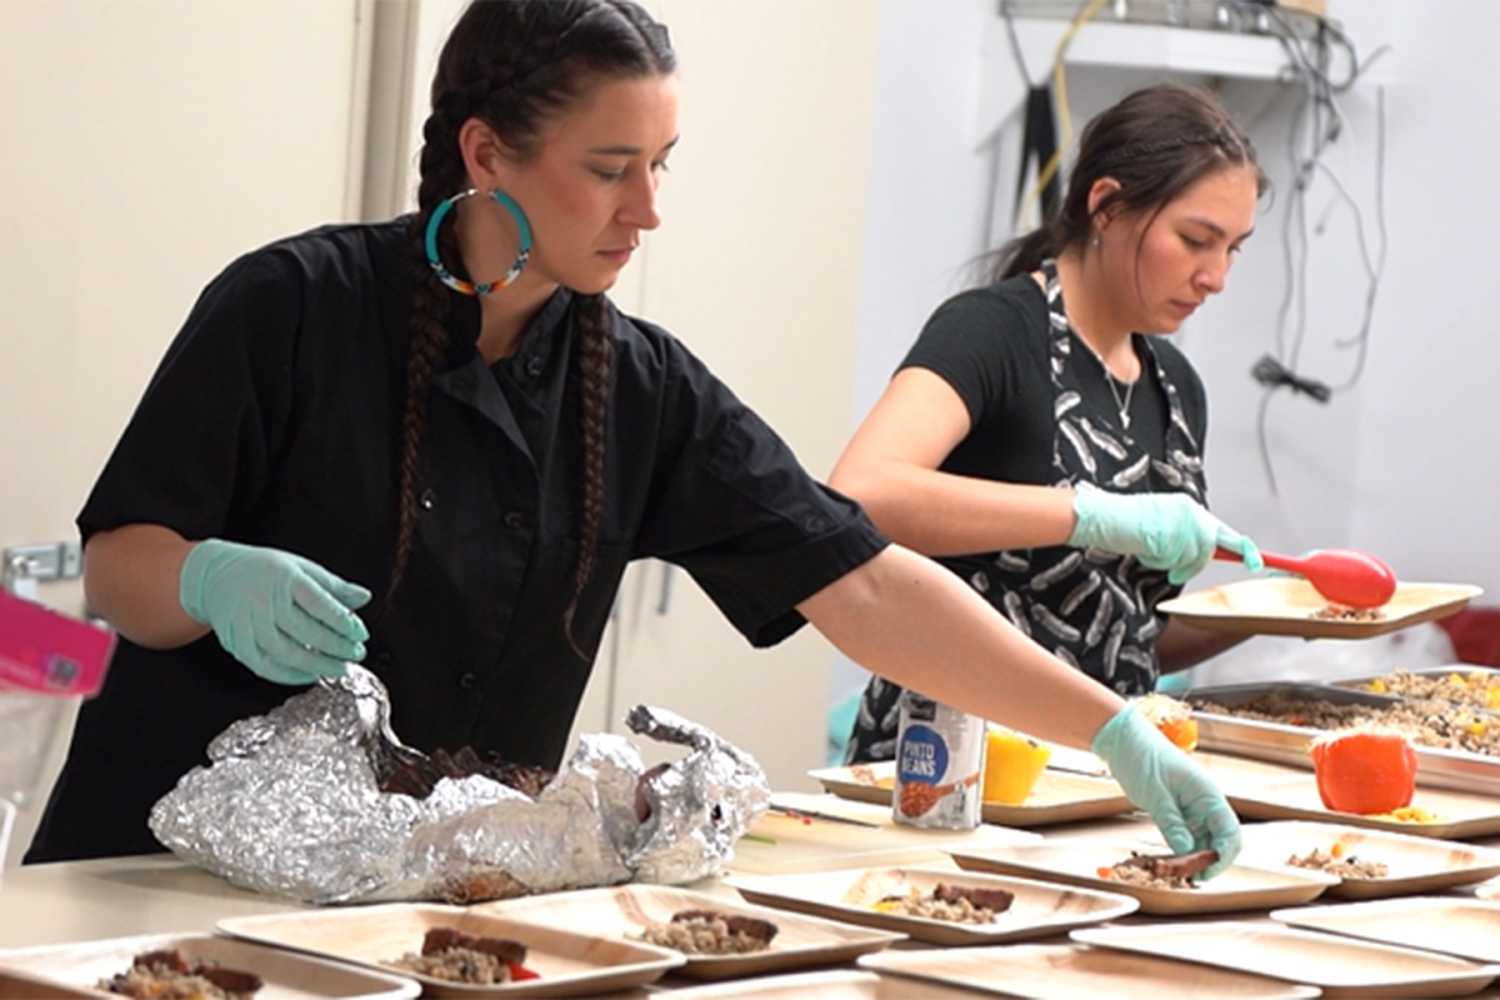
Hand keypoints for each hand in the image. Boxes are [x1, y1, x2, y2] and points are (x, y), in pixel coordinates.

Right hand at [179, 539, 370, 684]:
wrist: (215, 576)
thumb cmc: (265, 571)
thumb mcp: (301, 568)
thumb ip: (334, 586)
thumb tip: (364, 597)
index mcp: (284, 578)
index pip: (319, 603)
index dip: (344, 622)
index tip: (361, 634)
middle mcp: (264, 601)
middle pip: (305, 630)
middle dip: (336, 647)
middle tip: (356, 654)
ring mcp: (247, 623)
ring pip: (286, 652)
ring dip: (317, 665)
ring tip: (339, 668)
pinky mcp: (237, 643)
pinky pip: (265, 666)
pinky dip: (289, 675)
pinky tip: (310, 675)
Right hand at [1068, 483, 1262, 584]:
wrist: (1101, 516)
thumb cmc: (1122, 521)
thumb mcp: (1159, 523)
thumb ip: (1182, 536)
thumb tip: (1201, 553)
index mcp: (1187, 507)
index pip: (1221, 531)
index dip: (1244, 549)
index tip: (1258, 562)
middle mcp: (1192, 513)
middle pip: (1211, 548)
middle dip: (1194, 562)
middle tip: (1172, 568)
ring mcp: (1184, 526)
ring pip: (1193, 559)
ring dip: (1171, 563)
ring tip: (1148, 550)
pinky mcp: (1175, 538)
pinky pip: (1176, 563)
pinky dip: (1160, 563)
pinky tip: (1144, 549)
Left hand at [1091, 704, 1240, 879]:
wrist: (1124, 741)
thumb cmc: (1142, 758)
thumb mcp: (1155, 795)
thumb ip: (1172, 823)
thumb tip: (1187, 851)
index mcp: (1208, 794)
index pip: (1229, 831)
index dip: (1223, 856)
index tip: (1205, 872)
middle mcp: (1206, 803)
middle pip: (1221, 841)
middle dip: (1210, 862)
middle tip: (1189, 879)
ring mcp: (1194, 808)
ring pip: (1204, 842)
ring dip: (1194, 859)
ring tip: (1176, 874)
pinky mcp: (1180, 812)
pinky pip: (1188, 837)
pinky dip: (1182, 851)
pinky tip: (1170, 863)